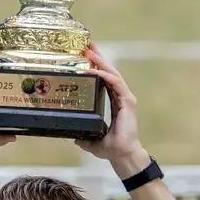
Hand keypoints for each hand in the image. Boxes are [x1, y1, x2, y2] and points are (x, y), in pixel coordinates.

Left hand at [74, 43, 151, 177]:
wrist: (122, 155)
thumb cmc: (110, 147)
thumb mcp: (90, 139)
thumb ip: (82, 135)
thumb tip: (71, 134)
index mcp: (111, 101)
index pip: (103, 79)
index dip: (95, 66)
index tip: (84, 54)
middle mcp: (119, 96)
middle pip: (108, 72)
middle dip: (98, 57)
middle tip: (87, 44)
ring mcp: (124, 98)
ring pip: (112, 74)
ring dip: (101, 62)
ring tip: (90, 52)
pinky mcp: (128, 102)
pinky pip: (116, 84)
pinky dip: (106, 76)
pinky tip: (96, 71)